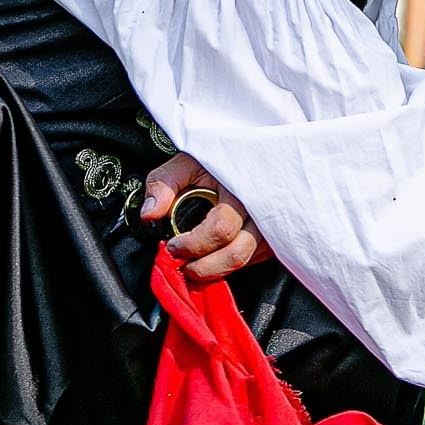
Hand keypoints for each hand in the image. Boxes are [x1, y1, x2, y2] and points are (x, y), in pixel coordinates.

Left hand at [140, 152, 267, 281]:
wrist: (250, 155)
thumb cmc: (219, 158)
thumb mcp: (187, 162)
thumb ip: (163, 183)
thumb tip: (150, 214)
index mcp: (240, 191)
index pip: (219, 230)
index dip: (193, 245)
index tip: (174, 245)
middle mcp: (261, 211)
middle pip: (236, 254)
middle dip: (204, 266)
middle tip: (184, 263)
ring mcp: (271, 226)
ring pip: (246, 261)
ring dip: (217, 269)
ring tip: (196, 263)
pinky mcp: (274, 236)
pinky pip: (254, 260)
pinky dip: (232, 263)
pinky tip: (217, 254)